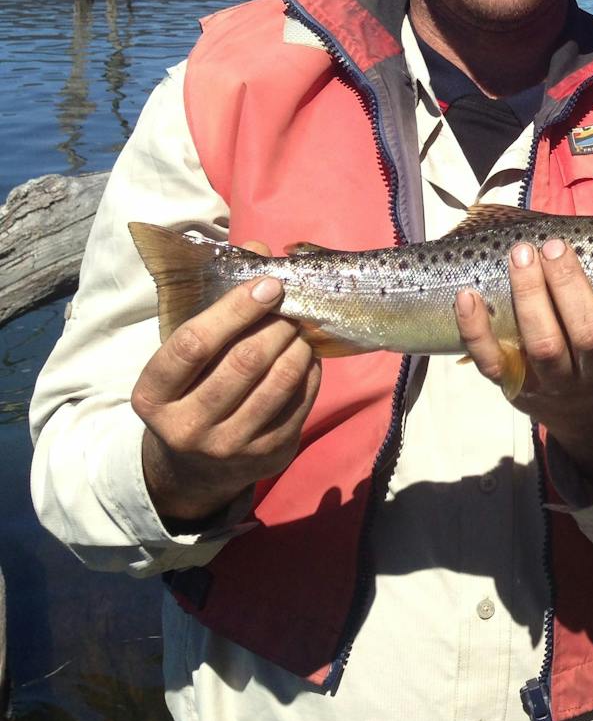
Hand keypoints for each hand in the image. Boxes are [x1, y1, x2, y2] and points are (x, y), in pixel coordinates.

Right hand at [132, 242, 320, 527]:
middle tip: (292, 304)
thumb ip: (216, 305)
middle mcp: (187, 427)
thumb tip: (260, 250)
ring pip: (279, 382)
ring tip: (301, 326)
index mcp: (153, 396)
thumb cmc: (187, 394)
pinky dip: (311, 371)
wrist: (191, 470)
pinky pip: (301, 402)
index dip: (235, 308)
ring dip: (298, 345)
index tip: (268, 285)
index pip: (194, 343)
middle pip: (244, 361)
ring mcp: (230, 447)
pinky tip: (307, 355)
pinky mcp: (268, 456)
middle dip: (276, 324)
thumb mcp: (182, 358)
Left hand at [455, 186, 592, 491]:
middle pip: (590, 335)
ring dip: (530, 298)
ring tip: (521, 254)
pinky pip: (494, 364)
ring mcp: (560, 383)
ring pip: (545, 347)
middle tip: (553, 247)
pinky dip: (477, 330)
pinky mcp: (519, 388)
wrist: (587, 408)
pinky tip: (468, 295)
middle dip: (570, 287)